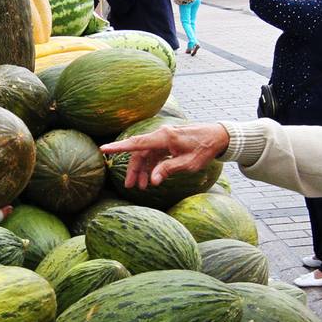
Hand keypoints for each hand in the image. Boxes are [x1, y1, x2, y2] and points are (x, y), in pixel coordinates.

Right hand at [98, 123, 229, 188]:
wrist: (218, 137)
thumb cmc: (204, 149)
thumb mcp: (188, 163)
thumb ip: (169, 170)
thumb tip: (153, 180)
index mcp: (164, 137)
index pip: (137, 143)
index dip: (118, 147)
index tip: (103, 149)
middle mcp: (161, 134)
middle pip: (140, 152)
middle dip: (134, 169)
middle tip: (130, 186)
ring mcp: (164, 138)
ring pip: (146, 154)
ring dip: (143, 170)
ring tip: (142, 187)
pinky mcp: (168, 141)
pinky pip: (154, 153)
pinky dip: (152, 165)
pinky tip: (152, 178)